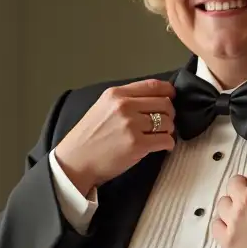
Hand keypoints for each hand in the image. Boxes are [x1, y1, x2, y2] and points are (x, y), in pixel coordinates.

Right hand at [53, 79, 175, 192]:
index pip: (153, 85)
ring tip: (160, 136)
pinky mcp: (137, 145)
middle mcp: (125, 106)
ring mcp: (131, 125)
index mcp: (116, 94)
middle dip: (169, 114)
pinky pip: (166, 140)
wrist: (75, 162)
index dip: (168, 92)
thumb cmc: (87, 139)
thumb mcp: (101, 108)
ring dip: (168, 130)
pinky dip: (168, 144)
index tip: (171, 98)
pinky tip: (162, 147)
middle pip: (165, 103)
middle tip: (165, 123)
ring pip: (168, 122)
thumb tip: (151, 100)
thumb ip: (124, 101)